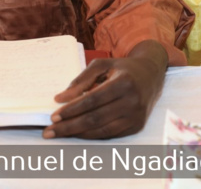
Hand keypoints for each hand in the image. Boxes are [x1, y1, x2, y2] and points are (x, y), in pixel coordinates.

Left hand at [44, 40, 168, 138]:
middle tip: (49, 131)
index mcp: (124, 82)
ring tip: (59, 134)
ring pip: (101, 130)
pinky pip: (109, 134)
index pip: (92, 100)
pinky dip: (91, 135)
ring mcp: (136, 116)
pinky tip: (77, 133)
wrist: (151, 74)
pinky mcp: (137, 126)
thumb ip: (80, 80)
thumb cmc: (123, 69)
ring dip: (77, 134)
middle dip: (68, 126)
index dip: (71, 110)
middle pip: (94, 119)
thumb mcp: (102, 65)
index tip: (53, 116)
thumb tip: (60, 99)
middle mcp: (132, 101)